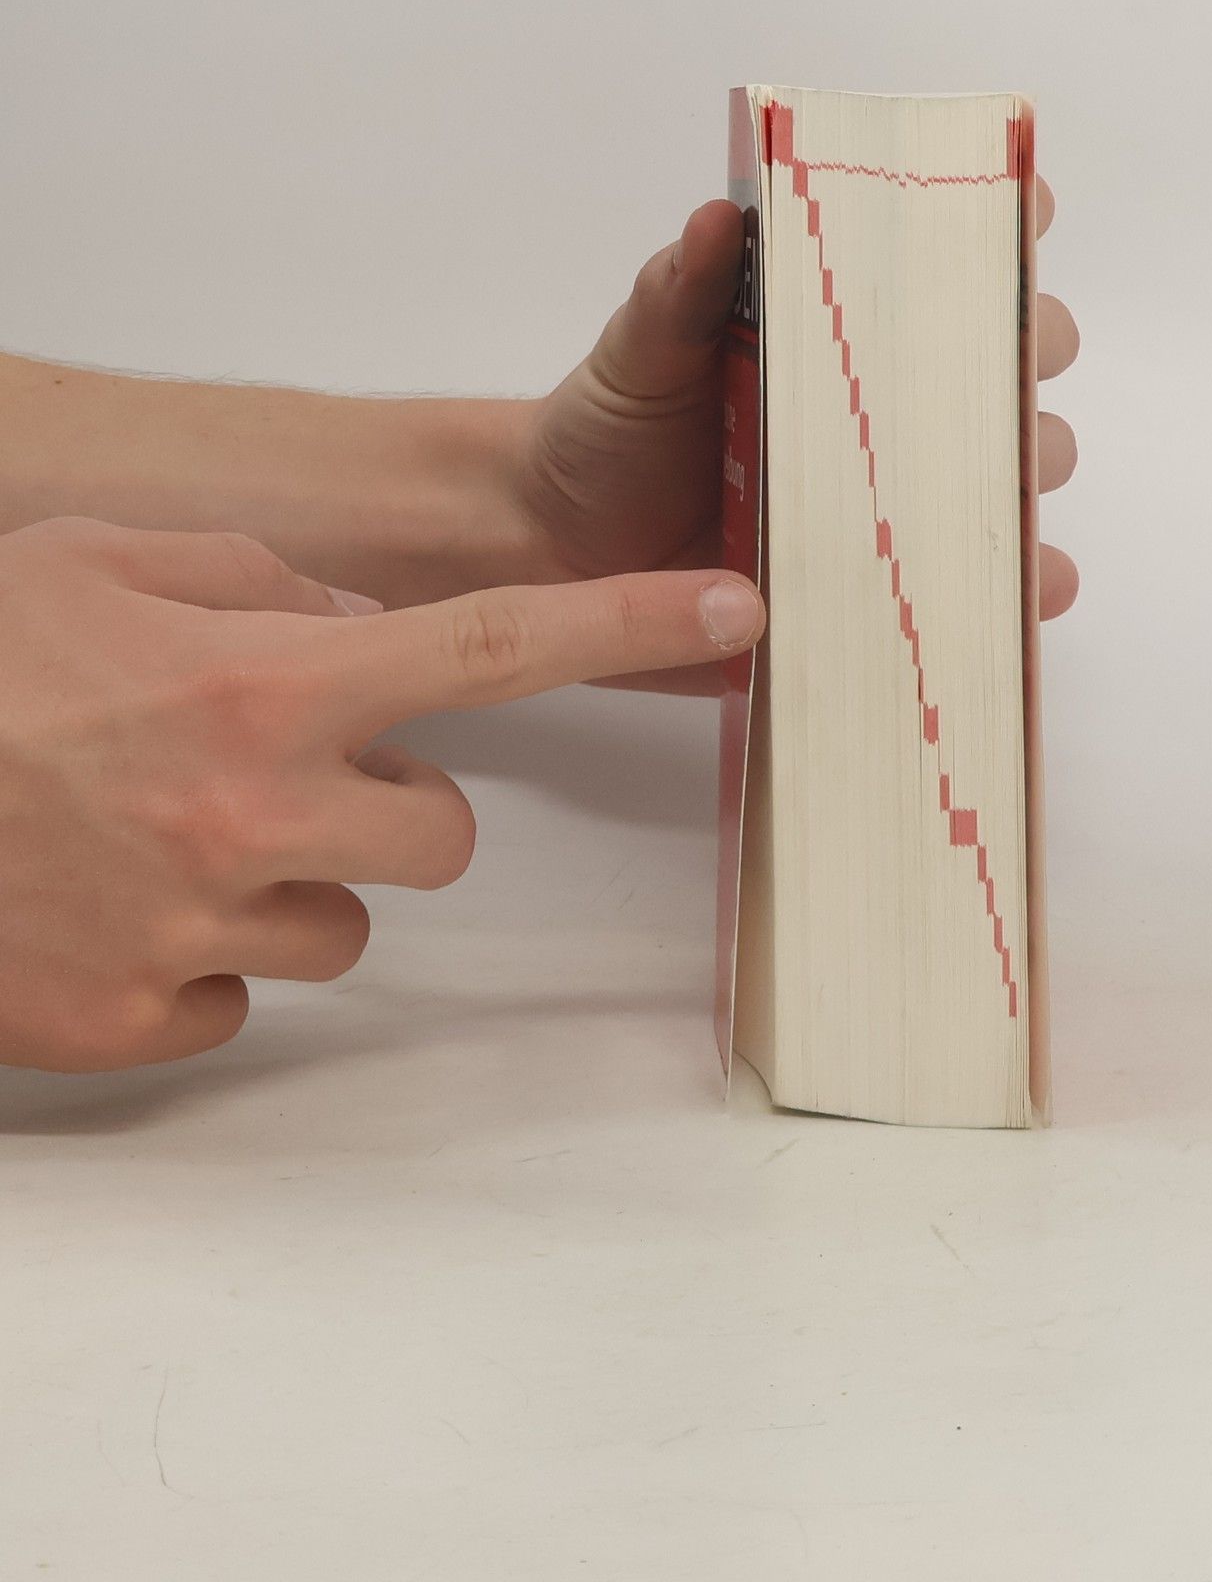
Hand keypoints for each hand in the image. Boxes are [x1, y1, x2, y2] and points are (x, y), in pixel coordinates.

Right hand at [0, 517, 763, 1071]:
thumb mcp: (99, 564)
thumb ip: (259, 581)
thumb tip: (360, 628)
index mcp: (262, 680)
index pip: (501, 644)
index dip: (635, 620)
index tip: (737, 607)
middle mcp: (259, 810)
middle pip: (446, 828)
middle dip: (390, 798)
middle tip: (277, 764)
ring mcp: (207, 927)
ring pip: (351, 915)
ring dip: (292, 872)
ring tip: (161, 826)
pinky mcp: (150, 1020)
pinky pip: (246, 988)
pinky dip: (206, 948)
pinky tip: (112, 898)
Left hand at [513, 181, 1079, 691]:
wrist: (565, 548)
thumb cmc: (617, 427)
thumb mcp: (645, 347)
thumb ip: (683, 288)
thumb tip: (718, 220)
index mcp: (851, 330)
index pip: (953, 262)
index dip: (1001, 226)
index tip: (1020, 211)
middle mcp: (898, 410)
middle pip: (1013, 367)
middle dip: (1028, 358)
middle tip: (998, 371)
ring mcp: (903, 504)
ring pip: (1014, 481)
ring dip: (1025, 484)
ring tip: (1001, 498)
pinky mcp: (891, 590)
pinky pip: (982, 595)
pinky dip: (1022, 594)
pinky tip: (1029, 591)